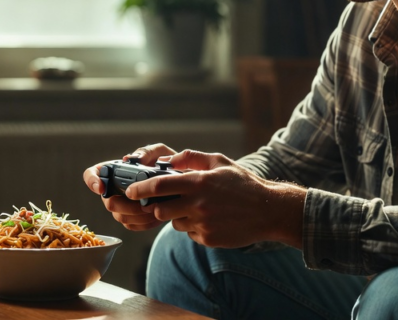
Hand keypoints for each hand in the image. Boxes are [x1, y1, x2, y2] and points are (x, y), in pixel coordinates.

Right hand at [82, 143, 177, 231]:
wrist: (179, 184)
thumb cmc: (166, 164)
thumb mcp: (160, 152)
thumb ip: (148, 152)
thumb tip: (132, 159)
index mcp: (115, 170)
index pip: (91, 174)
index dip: (92, 181)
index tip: (101, 188)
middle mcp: (113, 189)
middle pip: (108, 202)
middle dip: (126, 204)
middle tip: (144, 202)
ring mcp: (121, 205)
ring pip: (120, 216)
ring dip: (138, 215)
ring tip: (154, 208)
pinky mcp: (132, 218)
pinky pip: (131, 225)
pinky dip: (144, 223)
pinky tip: (156, 216)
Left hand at [128, 149, 306, 248]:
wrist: (268, 210)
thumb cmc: (243, 184)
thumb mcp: (219, 162)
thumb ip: (191, 158)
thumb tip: (168, 160)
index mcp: (198, 182)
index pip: (159, 186)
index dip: (139, 188)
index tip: (129, 190)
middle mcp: (198, 203)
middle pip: (159, 209)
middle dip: (155, 207)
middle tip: (162, 203)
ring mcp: (202, 223)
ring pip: (174, 222)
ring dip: (177, 217)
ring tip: (197, 209)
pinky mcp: (207, 238)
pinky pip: (189, 233)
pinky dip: (194, 227)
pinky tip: (211, 219)